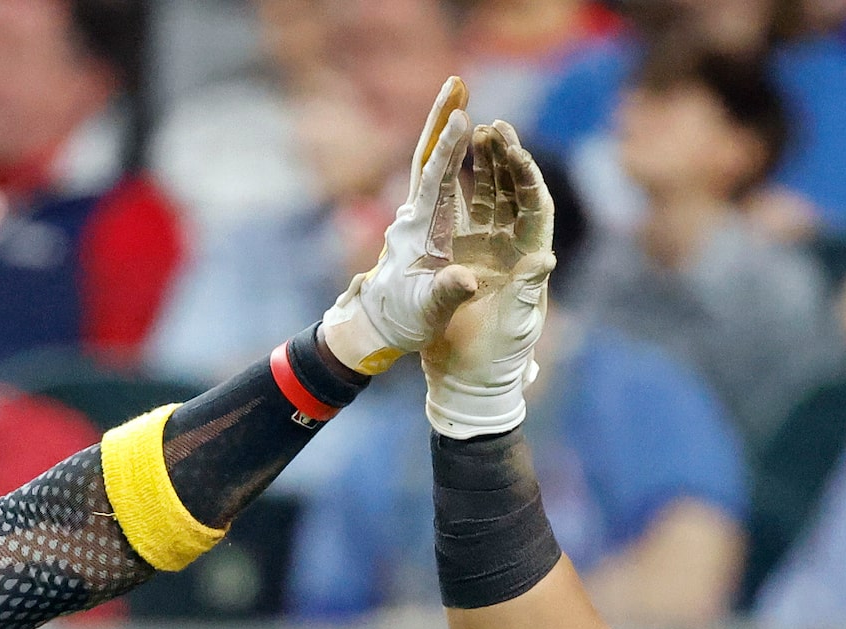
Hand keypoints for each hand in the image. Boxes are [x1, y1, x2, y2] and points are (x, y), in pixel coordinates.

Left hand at [317, 76, 484, 373]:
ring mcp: (422, 215)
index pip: (435, 181)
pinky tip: (465, 138)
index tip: (464, 118)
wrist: (377, 329)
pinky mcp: (428, 222)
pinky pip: (443, 180)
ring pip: (435, 163)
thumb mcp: (427, 312)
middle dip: (442, 119)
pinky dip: (452, 154)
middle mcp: (417, 215)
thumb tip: (468, 278)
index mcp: (420, 232)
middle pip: (429, 156)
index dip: (449, 150)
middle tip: (457, 82)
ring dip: (449, 130)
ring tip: (463, 97)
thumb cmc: (403, 321)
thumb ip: (448, 293)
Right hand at [423, 121, 554, 439]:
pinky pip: (463, 213)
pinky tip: (452, 163)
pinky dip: (460, 187)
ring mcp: (487, 250)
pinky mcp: (462, 257)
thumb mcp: (516, 324)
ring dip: (486, 164)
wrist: (466, 379)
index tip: (515, 149)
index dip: (527, 176)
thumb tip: (546, 260)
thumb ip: (528, 290)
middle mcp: (512, 249)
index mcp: (530, 259)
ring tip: (477, 129)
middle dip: (506, 158)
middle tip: (495, 125)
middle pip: (514, 192)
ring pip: (490, 196)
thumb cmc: (496, 356)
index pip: (536, 207)